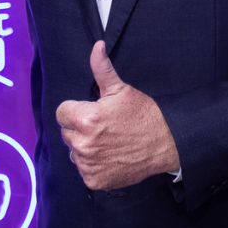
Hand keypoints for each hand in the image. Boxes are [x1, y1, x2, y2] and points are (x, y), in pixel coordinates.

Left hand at [55, 41, 179, 191]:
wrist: (165, 144)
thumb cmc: (143, 115)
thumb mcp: (121, 90)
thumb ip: (102, 69)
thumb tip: (96, 46)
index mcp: (86, 119)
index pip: (62, 113)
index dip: (75, 110)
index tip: (91, 112)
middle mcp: (83, 144)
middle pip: (67, 133)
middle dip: (80, 128)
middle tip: (102, 127)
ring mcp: (88, 165)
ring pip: (74, 152)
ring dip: (85, 147)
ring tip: (107, 142)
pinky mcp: (94, 180)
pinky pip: (83, 170)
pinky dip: (93, 166)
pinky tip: (109, 157)